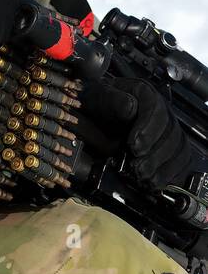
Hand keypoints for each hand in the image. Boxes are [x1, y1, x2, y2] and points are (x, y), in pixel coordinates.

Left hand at [78, 77, 192, 191]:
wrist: (93, 113)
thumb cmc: (96, 104)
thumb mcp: (97, 97)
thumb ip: (112, 101)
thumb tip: (130, 109)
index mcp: (144, 92)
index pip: (156, 109)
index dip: (148, 130)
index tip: (133, 146)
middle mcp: (160, 109)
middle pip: (171, 132)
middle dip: (154, 154)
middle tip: (138, 168)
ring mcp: (168, 129)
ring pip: (179, 148)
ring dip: (162, 167)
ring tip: (143, 177)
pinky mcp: (170, 147)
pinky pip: (181, 161)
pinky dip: (169, 174)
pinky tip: (154, 181)